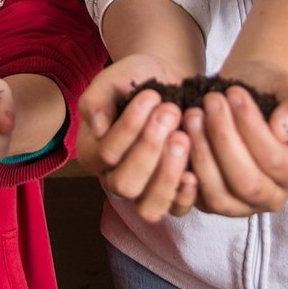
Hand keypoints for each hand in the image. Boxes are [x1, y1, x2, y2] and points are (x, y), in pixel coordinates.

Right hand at [78, 55, 198, 222]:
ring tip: (182, 137)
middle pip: (125, 184)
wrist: (169, 78)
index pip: (107, 154)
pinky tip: (194, 170)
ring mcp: (143, 191)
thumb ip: (96, 99)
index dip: (130, 126)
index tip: (152, 95)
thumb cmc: (138, 79)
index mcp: (94, 153)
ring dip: (167, 173)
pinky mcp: (172, 194)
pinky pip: (176, 210)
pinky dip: (185, 195)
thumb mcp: (113, 79)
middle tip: (170, 112)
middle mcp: (114, 178)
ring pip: (149, 206)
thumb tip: (97, 128)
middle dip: (150, 146)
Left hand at [185, 59, 287, 216]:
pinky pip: (195, 200)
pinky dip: (185, 171)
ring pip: (219, 195)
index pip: (274, 159)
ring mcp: (242, 206)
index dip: (251, 127)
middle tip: (210, 102)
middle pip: (246, 182)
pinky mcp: (212, 204)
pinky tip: (179, 139)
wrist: (240, 93)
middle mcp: (274, 197)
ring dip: (202, 153)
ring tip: (193, 114)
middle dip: (224, 139)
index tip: (233, 93)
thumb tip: (282, 130)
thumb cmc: (268, 90)